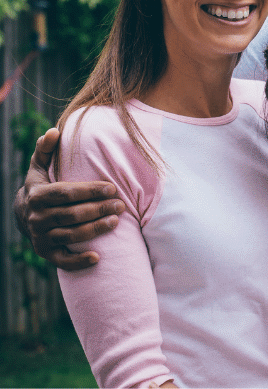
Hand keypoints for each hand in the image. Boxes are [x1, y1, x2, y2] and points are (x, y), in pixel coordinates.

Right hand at [14, 128, 124, 269]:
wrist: (23, 215)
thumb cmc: (41, 187)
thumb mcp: (39, 168)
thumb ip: (45, 150)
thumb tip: (53, 130)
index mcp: (38, 196)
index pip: (66, 193)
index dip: (90, 190)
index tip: (112, 187)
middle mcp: (37, 218)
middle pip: (71, 215)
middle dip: (98, 209)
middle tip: (121, 205)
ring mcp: (41, 237)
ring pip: (71, 235)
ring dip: (95, 230)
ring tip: (117, 221)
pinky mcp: (46, 253)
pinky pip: (63, 261)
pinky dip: (79, 261)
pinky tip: (98, 257)